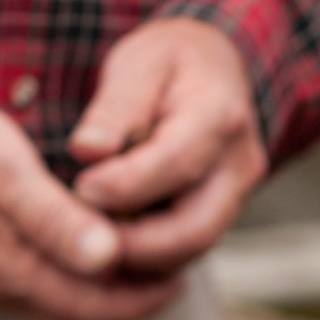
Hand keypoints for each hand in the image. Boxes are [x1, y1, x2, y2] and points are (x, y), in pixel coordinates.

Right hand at [0, 109, 183, 319]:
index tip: (176, 272)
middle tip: (172, 281)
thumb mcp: (13, 173)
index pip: (92, 305)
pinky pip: (45, 302)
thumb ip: (58, 218)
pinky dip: (80, 294)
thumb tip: (108, 258)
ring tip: (146, 277)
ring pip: (65, 315)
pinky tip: (101, 268)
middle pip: (83, 319)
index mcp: (12, 266)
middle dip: (131, 305)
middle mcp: (3, 288)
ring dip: (108, 304)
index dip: (140, 296)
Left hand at [69, 19, 266, 277]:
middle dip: (134, 244)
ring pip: (192, 249)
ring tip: (87, 236)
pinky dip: (147, 256)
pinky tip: (106, 239)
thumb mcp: (139, 64)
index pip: (177, 163)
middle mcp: (239, 164)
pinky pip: (186, 249)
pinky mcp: (220, 216)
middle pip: (195, 228)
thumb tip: (88, 150)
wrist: (211, 69)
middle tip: (80, 234)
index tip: (81, 189)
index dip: (127, 185)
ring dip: (139, 256)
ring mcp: (235, 196)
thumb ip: (115, 107)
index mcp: (219, 115)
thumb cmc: (169, 63)